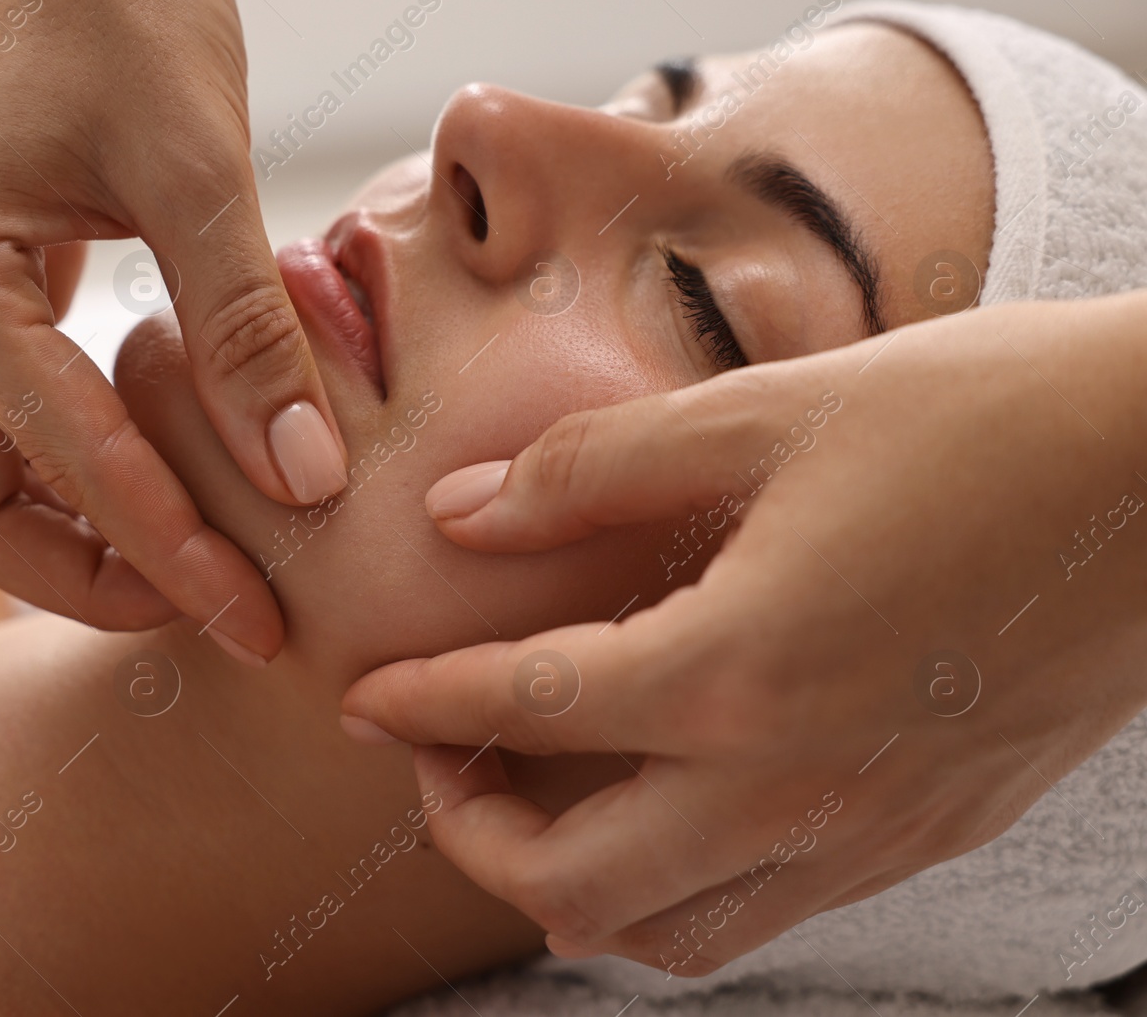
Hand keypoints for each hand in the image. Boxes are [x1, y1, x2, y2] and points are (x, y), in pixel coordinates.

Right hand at [0, 0, 347, 660]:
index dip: (166, 551)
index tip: (257, 614)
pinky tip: (166, 473)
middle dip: (92, 578)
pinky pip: (5, 417)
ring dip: (80, 535)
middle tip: (222, 604)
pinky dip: (78, 469)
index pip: (56, 462)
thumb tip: (303, 478)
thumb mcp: (200, 158)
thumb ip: (244, 325)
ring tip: (202, 560)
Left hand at [342, 293, 1146, 973]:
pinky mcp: (928, 838)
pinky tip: (671, 801)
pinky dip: (680, 888)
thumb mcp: (773, 410)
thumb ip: (595, 469)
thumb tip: (462, 512)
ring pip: (671, 937)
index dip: (422, 706)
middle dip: (470, 835)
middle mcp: (797, 783)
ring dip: (570, 884)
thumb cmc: (983, 419)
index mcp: (741, 667)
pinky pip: (768, 914)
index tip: (363, 697)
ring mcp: (870, 830)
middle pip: (572, 889)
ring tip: (539, 795)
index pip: (527, 716)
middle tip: (439, 757)